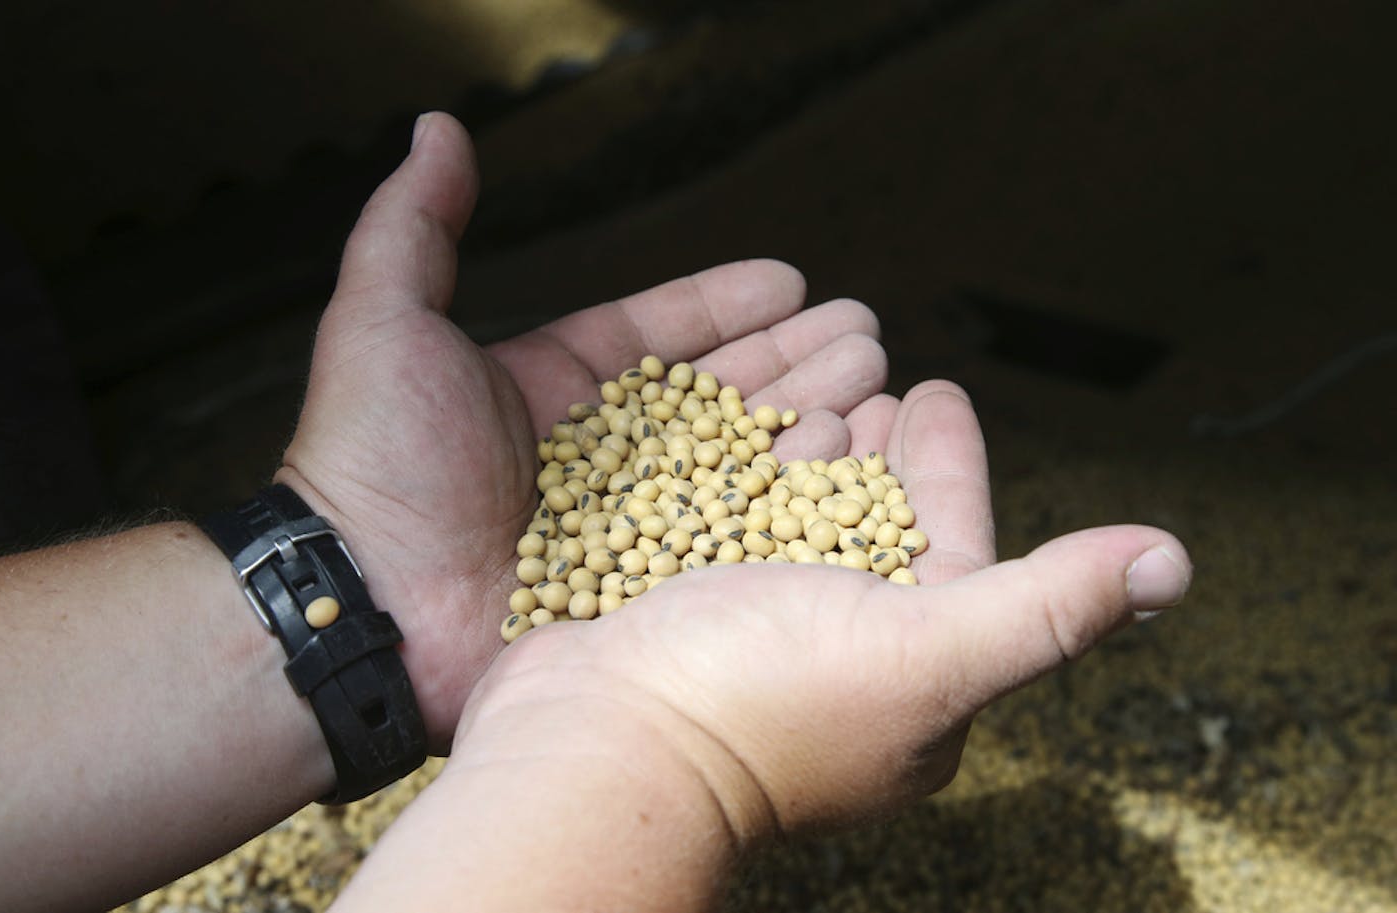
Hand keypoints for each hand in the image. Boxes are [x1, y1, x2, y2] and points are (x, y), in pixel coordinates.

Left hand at [274, 112, 891, 749]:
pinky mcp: (647, 592)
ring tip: (875, 381)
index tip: (789, 279)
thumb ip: (417, 224)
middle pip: (715, 397)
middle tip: (864, 332)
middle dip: (793, 359)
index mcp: (551, 392)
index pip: (658, 337)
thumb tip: (437, 127)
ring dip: (809, 419)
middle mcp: (598, 458)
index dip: (724, 306)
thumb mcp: (384, 320)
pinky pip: (731, 542)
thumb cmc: (371, 463)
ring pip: (737, 463)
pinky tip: (847, 466)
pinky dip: (790, 507)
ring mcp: (627, 527)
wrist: (365, 604)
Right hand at [451, 380, 1190, 842]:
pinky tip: (724, 427)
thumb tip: (1172, 563)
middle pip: (871, 530)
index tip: (937, 390)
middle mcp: (834, 662)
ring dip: (809, 451)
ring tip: (813, 386)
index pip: (949, 550)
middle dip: (879, 449)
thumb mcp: (924, 653)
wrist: (590, 750)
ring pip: (794, 522)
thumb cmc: (759, 707)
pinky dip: (732, 472)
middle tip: (879, 370)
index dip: (948, 468)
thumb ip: (1044, 605)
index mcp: (908, 680)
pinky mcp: (680, 616)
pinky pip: (722, 525)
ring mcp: (751, 639)